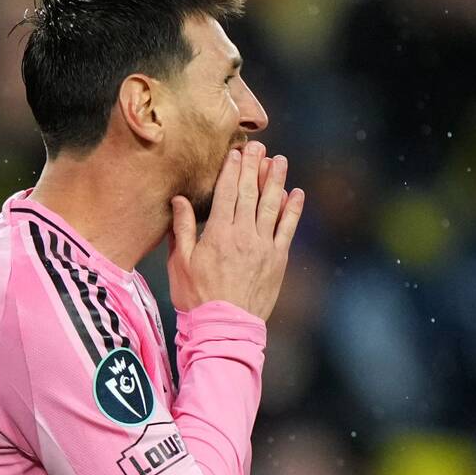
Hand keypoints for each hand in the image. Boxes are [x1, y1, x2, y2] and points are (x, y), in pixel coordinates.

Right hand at [167, 140, 304, 320]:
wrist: (224, 327)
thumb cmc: (197, 298)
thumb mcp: (181, 263)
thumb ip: (183, 229)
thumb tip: (180, 200)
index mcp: (219, 233)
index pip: (227, 193)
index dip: (232, 170)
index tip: (236, 153)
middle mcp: (244, 235)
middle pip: (251, 193)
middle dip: (255, 167)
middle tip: (259, 147)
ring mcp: (264, 247)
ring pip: (272, 206)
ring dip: (276, 181)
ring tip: (279, 161)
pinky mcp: (278, 260)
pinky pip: (288, 229)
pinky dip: (293, 210)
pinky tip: (296, 194)